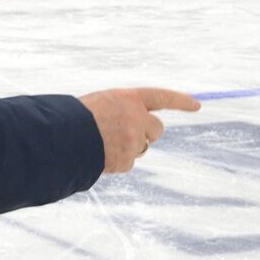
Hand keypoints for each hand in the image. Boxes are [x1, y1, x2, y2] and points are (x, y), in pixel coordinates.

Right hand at [78, 87, 200, 173]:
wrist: (62, 138)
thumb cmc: (73, 117)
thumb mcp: (99, 103)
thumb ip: (120, 111)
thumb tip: (132, 129)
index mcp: (128, 99)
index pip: (162, 97)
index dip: (180, 101)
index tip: (197, 105)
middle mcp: (136, 118)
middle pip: (156, 129)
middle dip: (147, 133)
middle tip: (130, 134)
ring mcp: (133, 141)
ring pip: (141, 148)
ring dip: (128, 148)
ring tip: (103, 144)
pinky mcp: (126, 160)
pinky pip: (127, 163)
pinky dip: (115, 161)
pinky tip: (99, 155)